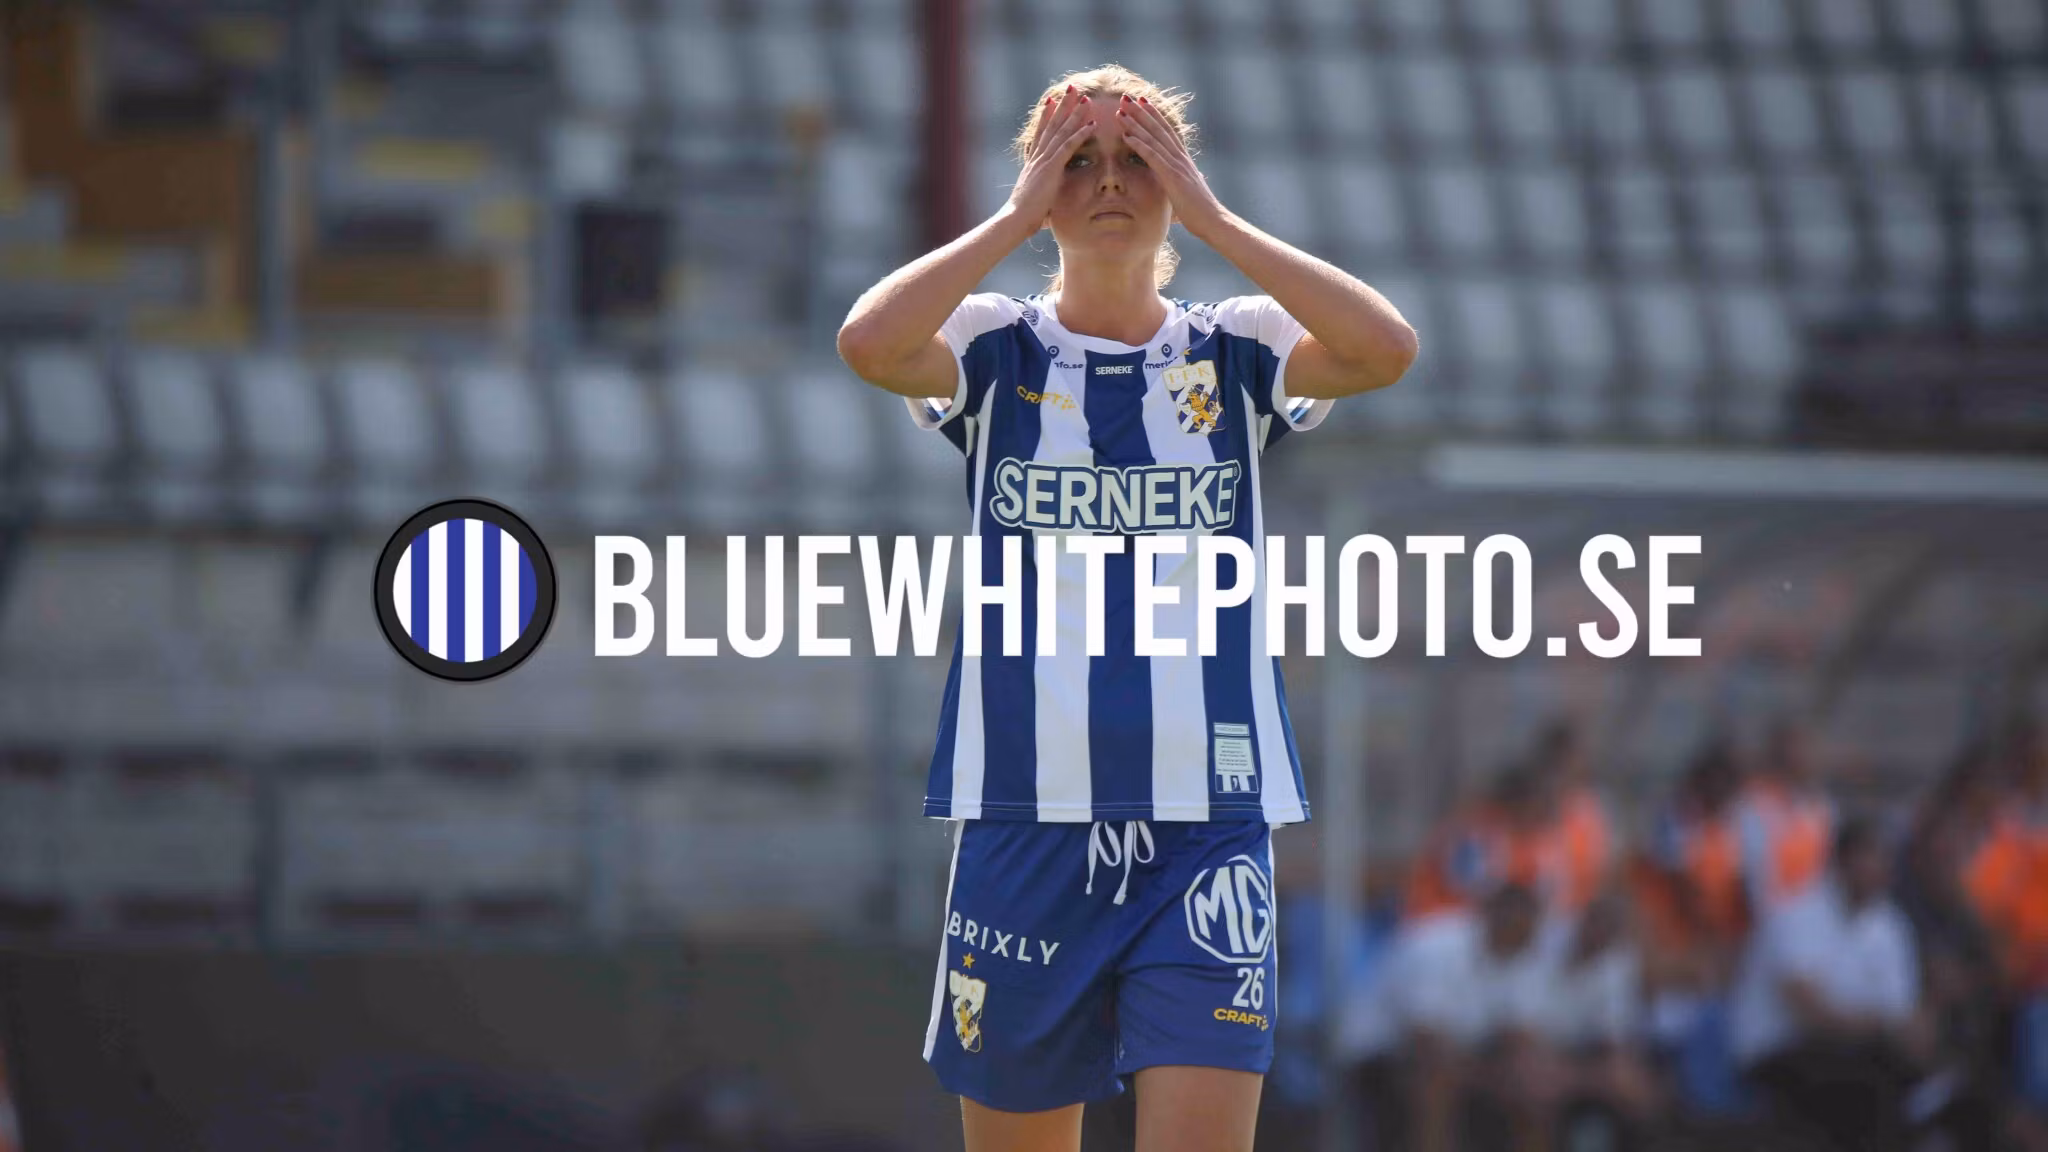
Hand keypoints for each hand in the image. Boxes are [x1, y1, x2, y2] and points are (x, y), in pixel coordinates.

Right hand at [1007, 85, 1095, 229]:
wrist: (1014, 220)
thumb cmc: (1024, 217)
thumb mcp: (1036, 201)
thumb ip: (1043, 196)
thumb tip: (1048, 204)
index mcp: (1033, 163)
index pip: (1041, 133)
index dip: (1047, 116)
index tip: (1052, 100)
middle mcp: (1037, 157)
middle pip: (1052, 125)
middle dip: (1063, 106)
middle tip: (1072, 88)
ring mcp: (1044, 161)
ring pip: (1061, 131)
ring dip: (1074, 114)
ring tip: (1085, 99)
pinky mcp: (1051, 168)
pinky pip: (1068, 146)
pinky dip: (1080, 134)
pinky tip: (1092, 124)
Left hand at [1115, 94, 1227, 239]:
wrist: (1214, 221)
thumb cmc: (1200, 212)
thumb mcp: (1186, 193)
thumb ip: (1178, 186)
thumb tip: (1175, 189)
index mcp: (1183, 160)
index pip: (1167, 132)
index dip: (1154, 115)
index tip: (1142, 102)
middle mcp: (1180, 158)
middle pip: (1158, 129)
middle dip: (1141, 112)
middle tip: (1126, 97)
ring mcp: (1177, 166)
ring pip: (1153, 139)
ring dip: (1136, 123)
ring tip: (1121, 111)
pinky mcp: (1172, 177)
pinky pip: (1153, 157)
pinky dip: (1139, 145)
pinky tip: (1126, 136)